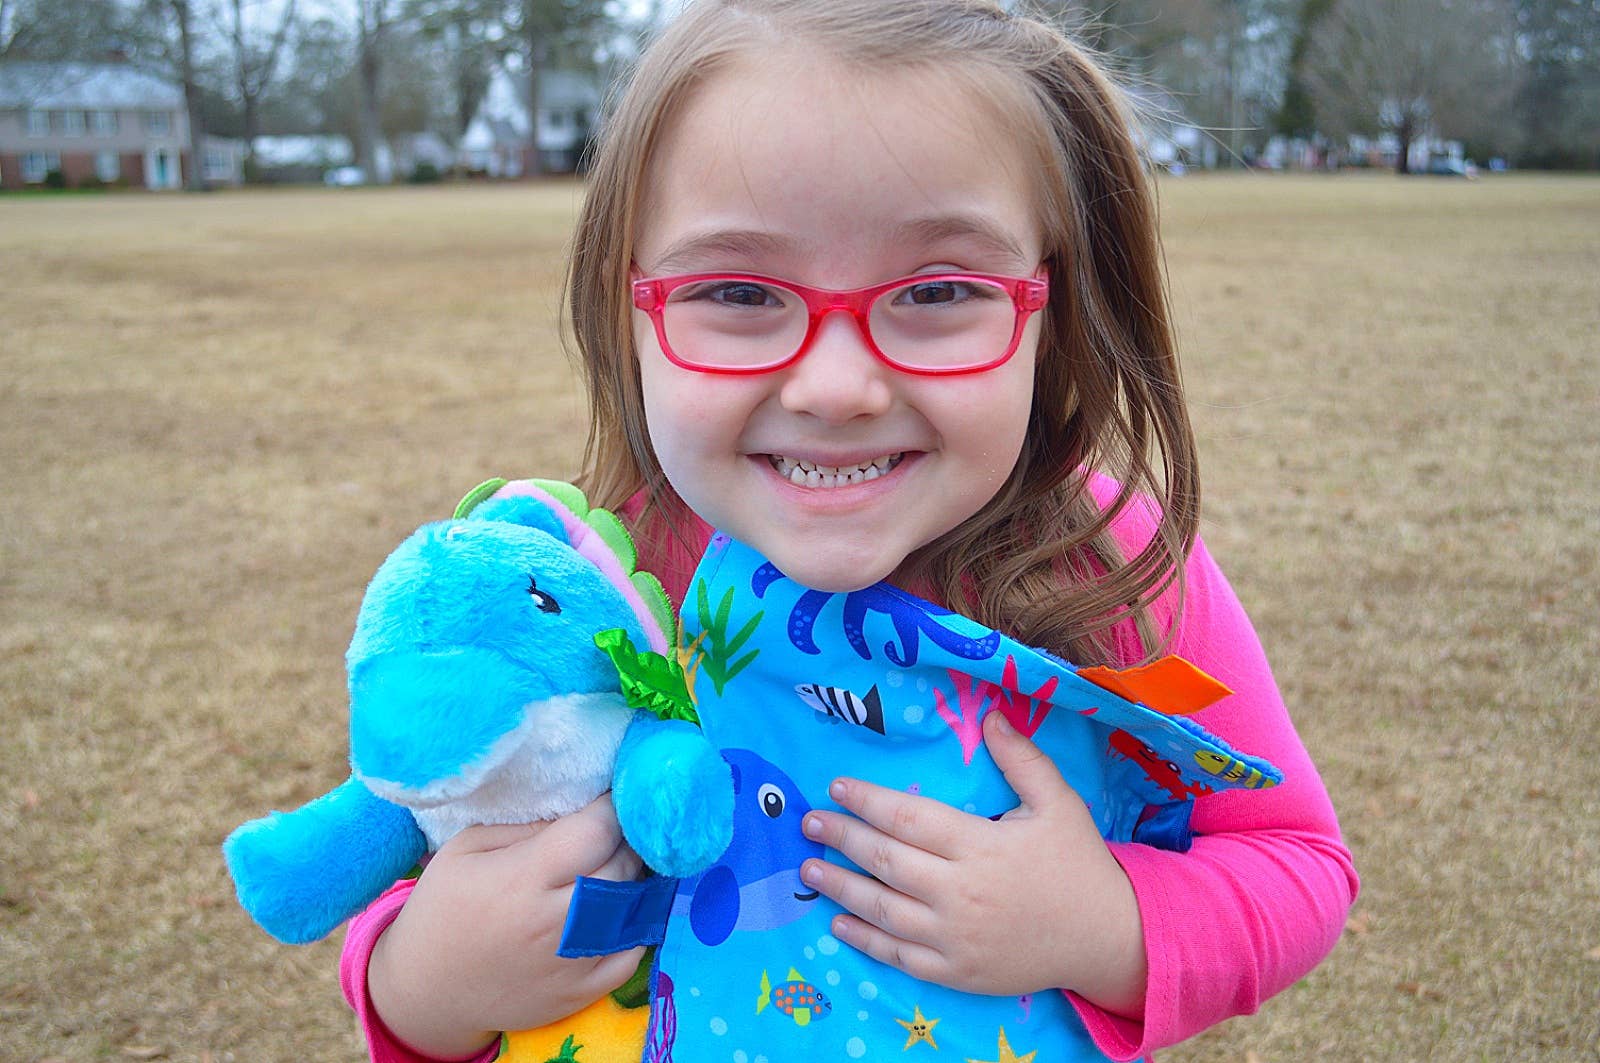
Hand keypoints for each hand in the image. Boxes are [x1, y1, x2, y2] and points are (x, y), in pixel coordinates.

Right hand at [368, 796, 645, 1058]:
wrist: (427, 990)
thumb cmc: (444, 907)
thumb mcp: (467, 848)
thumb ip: (527, 825)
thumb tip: (580, 810)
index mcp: (523, 878)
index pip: (595, 831)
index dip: (610, 807)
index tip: (609, 796)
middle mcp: (555, 922)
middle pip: (621, 866)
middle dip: (625, 841)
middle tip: (614, 831)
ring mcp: (572, 963)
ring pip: (634, 908)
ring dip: (634, 881)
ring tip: (616, 865)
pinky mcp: (582, 993)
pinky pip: (632, 954)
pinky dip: (635, 928)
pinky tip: (618, 910)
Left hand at [798, 710, 1147, 1015]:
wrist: (1107, 938)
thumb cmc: (1078, 864)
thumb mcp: (1057, 802)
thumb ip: (1021, 758)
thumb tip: (990, 714)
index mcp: (980, 845)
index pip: (907, 818)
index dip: (866, 801)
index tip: (836, 787)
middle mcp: (960, 892)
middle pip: (885, 860)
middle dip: (840, 838)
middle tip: (808, 823)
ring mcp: (955, 938)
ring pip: (882, 909)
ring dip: (840, 887)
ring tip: (809, 869)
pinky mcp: (956, 973)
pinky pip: (899, 956)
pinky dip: (865, 940)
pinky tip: (839, 923)